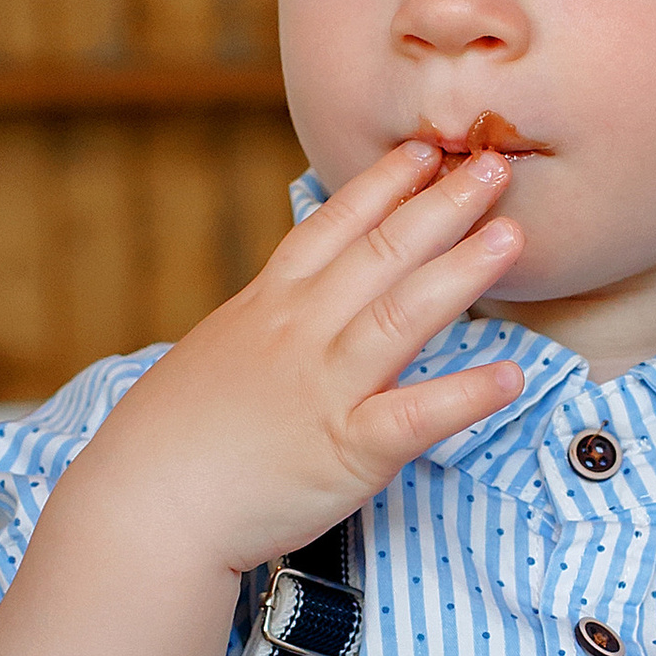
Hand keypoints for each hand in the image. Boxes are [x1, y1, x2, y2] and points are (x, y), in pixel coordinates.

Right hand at [74, 139, 528, 577]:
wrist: (143, 505)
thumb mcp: (214, 354)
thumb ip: (263, 325)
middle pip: (381, 253)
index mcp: (267, 307)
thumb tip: (290, 302)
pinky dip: (467, 395)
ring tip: (511, 237)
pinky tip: (512, 376)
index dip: (384, 185)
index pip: (334, 228)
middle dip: (441, 205)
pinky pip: (416, 416)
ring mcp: (325, 388)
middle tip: (493, 165)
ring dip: (463, 272)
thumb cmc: (171, 440)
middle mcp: (300, 334)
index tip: (424, 150)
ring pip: (404, 315)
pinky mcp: (347, 450)